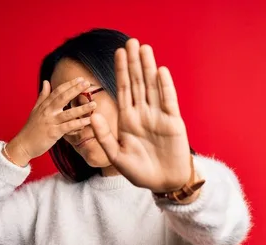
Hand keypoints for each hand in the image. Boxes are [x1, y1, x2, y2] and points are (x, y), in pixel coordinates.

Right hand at [6, 77, 96, 165]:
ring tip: (94, 104)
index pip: (58, 91)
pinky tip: (87, 121)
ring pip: (68, 113)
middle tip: (87, 83)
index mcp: (44, 105)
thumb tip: (46, 81)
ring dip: (81, 108)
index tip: (80, 79)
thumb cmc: (31, 129)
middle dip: (75, 89)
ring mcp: (50, 122)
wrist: (23, 145)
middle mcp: (47, 111)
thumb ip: (43, 96)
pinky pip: (67, 127)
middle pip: (62, 97)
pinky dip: (78, 124)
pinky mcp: (53, 133)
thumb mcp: (35, 110)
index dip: (69, 84)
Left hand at [90, 38, 191, 191]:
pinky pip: (168, 100)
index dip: (120, 71)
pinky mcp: (173, 121)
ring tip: (144, 48)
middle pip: (138, 83)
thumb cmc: (140, 172)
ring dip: (148, 68)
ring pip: (152, 87)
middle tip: (131, 41)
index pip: (123, 90)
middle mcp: (143, 114)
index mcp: (128, 120)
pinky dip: (164, 86)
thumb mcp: (117, 156)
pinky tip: (160, 71)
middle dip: (133, 63)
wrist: (164, 183)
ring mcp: (158, 116)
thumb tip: (93, 114)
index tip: (117, 53)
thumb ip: (104, 136)